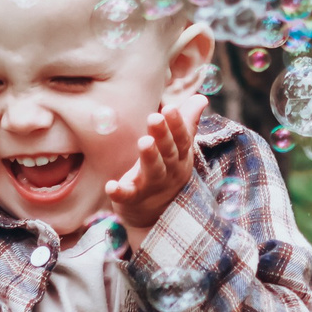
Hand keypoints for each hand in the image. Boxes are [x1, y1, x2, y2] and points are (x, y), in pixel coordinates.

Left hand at [109, 97, 201, 236]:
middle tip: (154, 118)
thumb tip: (201, 98)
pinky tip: (111, 185)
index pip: (182, 139)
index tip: (170, 108)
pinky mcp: (134, 199)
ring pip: (153, 171)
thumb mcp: (179, 150)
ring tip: (144, 141)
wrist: (155, 214)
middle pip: (168, 153)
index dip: (178, 124)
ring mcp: (152, 186)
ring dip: (149, 157)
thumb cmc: (167, 172)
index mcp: (180, 157)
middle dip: (163, 135)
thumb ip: (187, 124)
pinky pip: (128, 196)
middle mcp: (170, 171)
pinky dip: (120, 192)